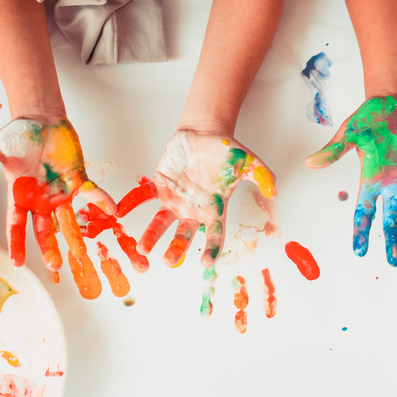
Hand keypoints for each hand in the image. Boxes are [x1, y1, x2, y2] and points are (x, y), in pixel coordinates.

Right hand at [0, 118, 116, 281]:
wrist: (40, 118)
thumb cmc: (16, 135)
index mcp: (19, 195)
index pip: (16, 224)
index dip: (16, 243)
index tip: (17, 262)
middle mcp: (40, 199)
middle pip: (44, 230)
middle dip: (48, 248)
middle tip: (54, 266)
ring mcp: (60, 192)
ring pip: (68, 219)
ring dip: (75, 236)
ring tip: (81, 254)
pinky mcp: (78, 179)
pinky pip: (92, 193)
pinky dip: (103, 200)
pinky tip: (113, 210)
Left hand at [139, 129, 275, 267]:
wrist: (205, 135)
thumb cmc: (227, 152)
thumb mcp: (248, 161)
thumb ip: (261, 176)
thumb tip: (275, 190)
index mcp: (214, 208)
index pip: (214, 234)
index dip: (210, 249)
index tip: (205, 262)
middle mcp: (193, 210)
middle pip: (184, 236)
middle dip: (176, 249)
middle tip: (168, 260)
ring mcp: (175, 201)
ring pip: (162, 224)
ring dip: (152, 236)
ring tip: (142, 249)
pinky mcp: (159, 187)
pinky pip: (143, 198)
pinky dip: (132, 203)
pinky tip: (120, 210)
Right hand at [306, 94, 396, 265]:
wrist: (395, 100)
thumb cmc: (371, 116)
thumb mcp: (350, 133)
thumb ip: (334, 151)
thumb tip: (310, 163)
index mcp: (372, 178)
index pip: (365, 210)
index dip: (362, 230)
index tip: (360, 250)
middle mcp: (393, 183)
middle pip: (391, 217)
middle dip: (391, 239)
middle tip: (392, 261)